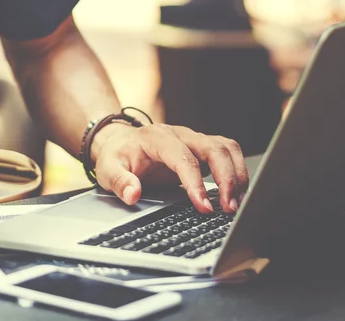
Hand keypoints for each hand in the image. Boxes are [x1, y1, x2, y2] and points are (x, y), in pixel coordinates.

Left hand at [91, 123, 248, 213]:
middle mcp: (179, 134)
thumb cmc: (116, 156)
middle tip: (229, 208)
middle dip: (226, 178)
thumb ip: (119, 182)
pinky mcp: (201, 149)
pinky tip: (237, 194)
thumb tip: (132, 195)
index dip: (195, 182)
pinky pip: (227, 153)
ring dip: (237, 174)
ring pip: (226, 148)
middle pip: (213, 148)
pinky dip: (237, 171)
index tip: (203, 206)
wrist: (120, 143)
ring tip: (237, 204)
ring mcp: (193, 140)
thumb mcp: (107, 169)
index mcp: (156, 138)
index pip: (182, 157)